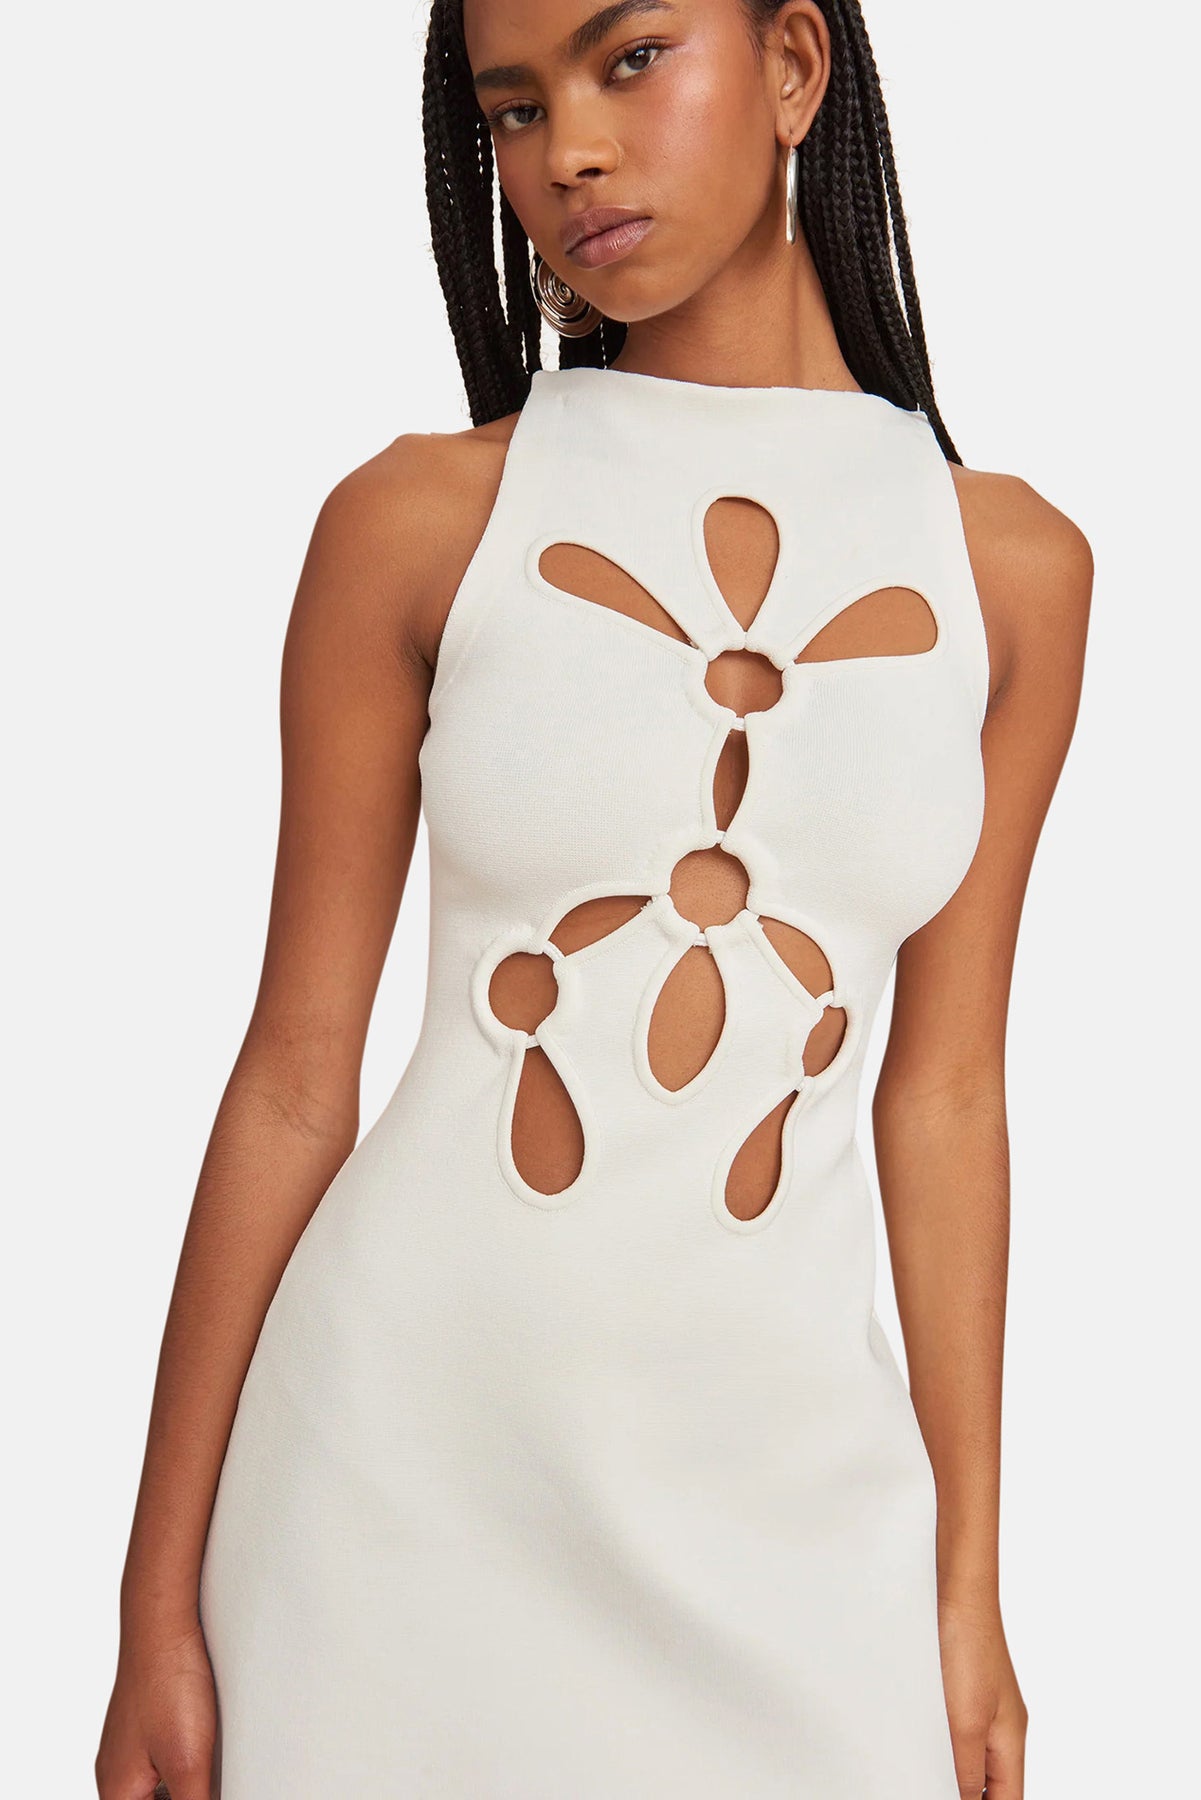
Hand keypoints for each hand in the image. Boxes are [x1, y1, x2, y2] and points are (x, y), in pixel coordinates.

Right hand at [95, 1617, 216, 1799]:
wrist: (163, 1624)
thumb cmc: (167, 1684)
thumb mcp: (189, 1763)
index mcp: (117, 1793)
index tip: (200, 1789)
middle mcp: (116, 1772)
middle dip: (182, 1794)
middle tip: (208, 1778)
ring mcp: (129, 1745)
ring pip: (158, 1786)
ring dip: (183, 1784)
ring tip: (208, 1765)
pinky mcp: (146, 1722)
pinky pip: (162, 1759)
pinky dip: (182, 1763)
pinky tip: (205, 1748)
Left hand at [937, 1594, 1027, 1797]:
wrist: (958, 1592)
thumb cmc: (969, 1647)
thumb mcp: (965, 1722)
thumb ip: (966, 1771)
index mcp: (1010, 1743)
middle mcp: (1001, 1729)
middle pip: (992, 1784)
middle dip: (966, 1792)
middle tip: (927, 1786)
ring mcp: (983, 1709)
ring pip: (971, 1759)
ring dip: (951, 1771)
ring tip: (921, 1772)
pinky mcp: (963, 1690)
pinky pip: (957, 1733)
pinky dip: (942, 1747)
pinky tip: (919, 1747)